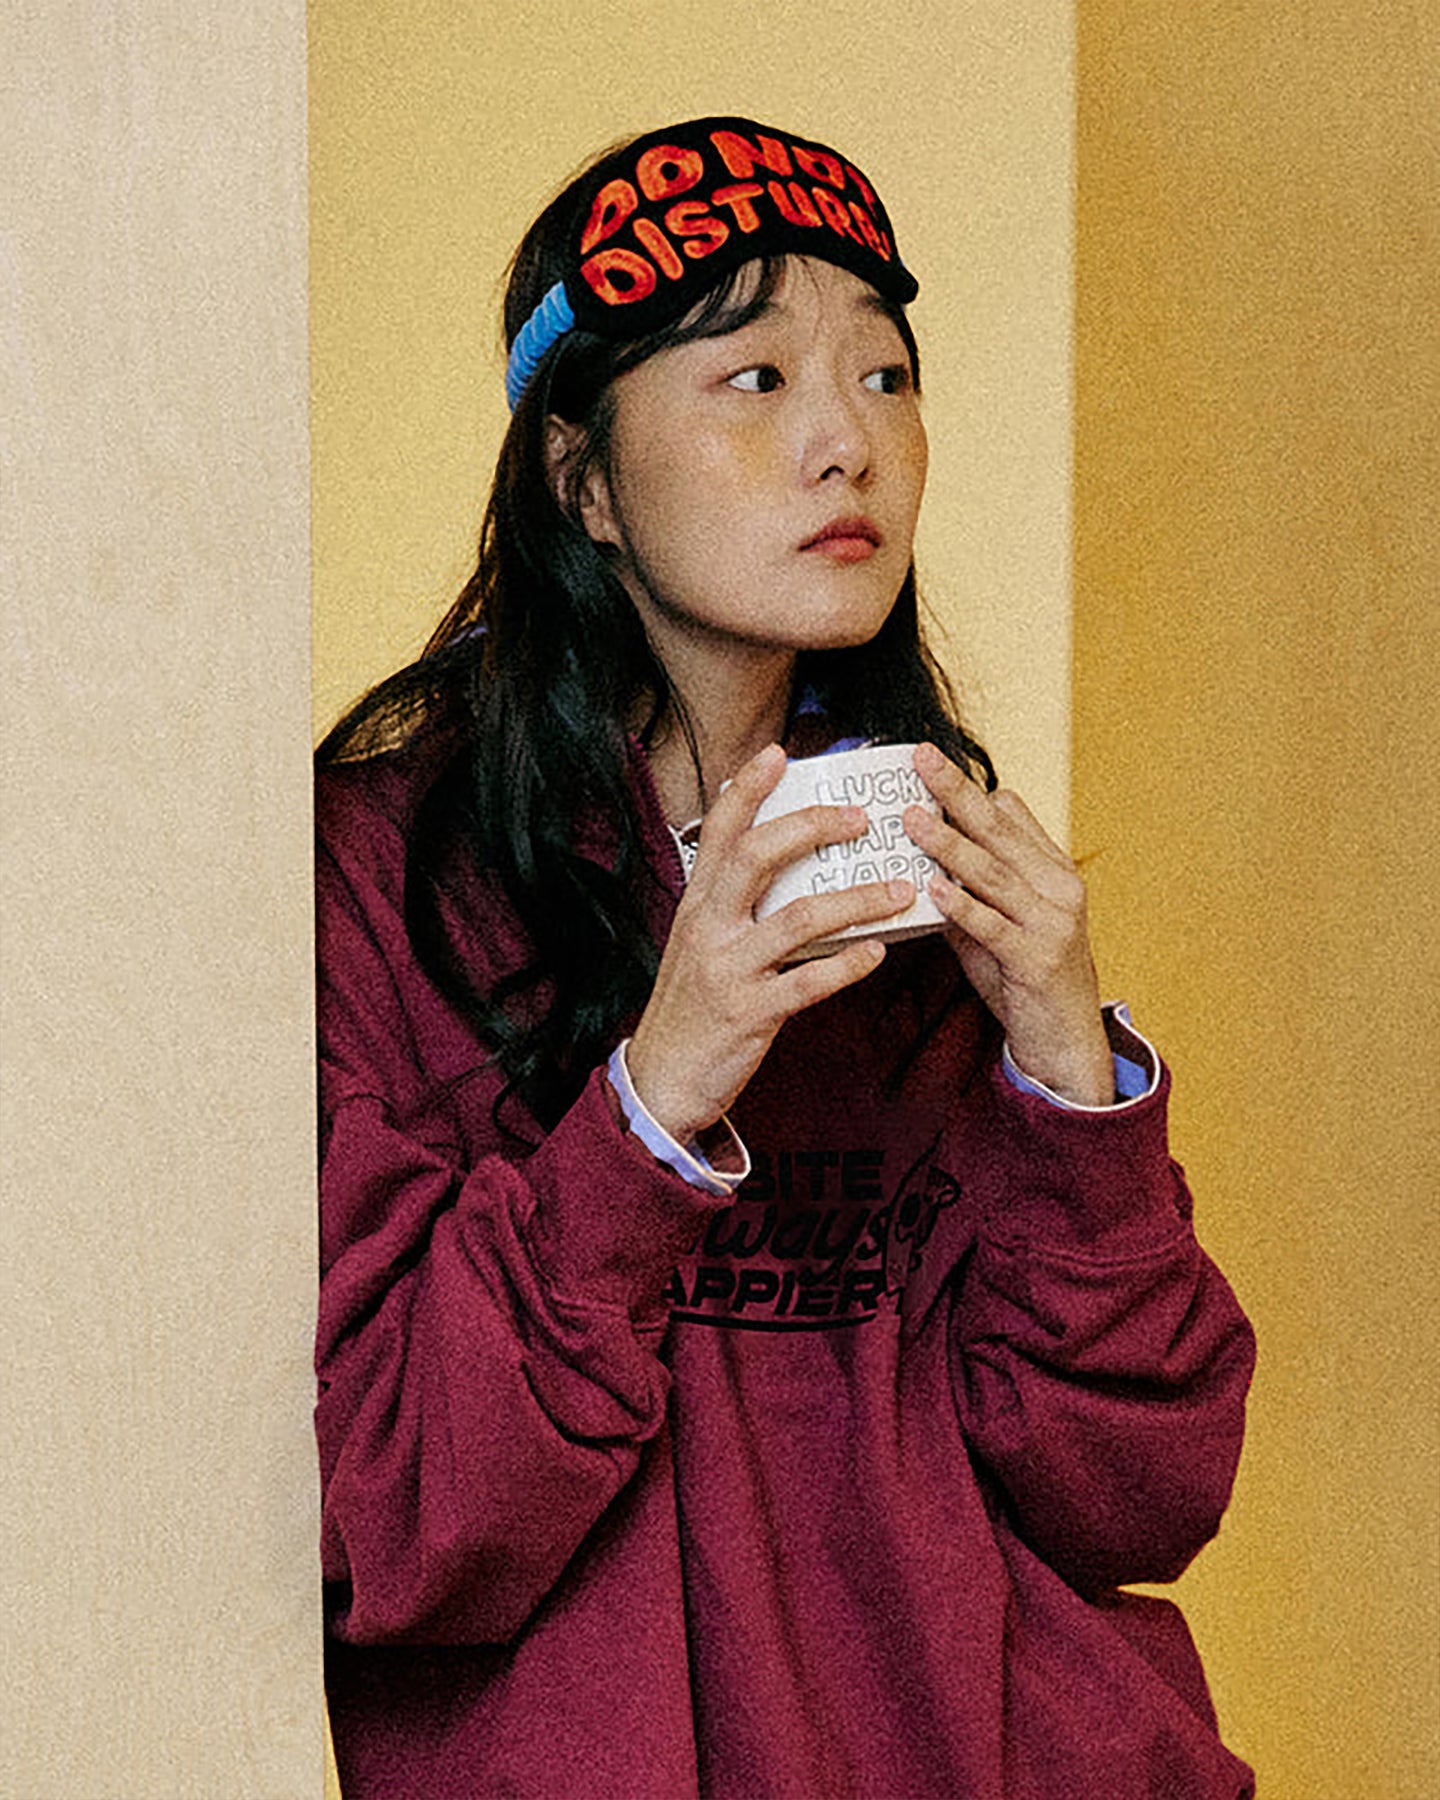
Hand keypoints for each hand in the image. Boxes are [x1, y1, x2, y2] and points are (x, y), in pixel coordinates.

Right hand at [627, 744, 913, 1142]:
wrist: (661, 1078)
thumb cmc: (693, 1004)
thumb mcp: (700, 941)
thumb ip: (733, 901)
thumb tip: (783, 861)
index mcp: (698, 902)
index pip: (720, 831)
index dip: (748, 788)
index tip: (780, 752)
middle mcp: (709, 925)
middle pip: (756, 857)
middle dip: (811, 828)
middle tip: (861, 818)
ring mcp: (728, 968)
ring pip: (797, 920)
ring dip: (855, 900)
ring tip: (900, 890)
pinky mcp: (749, 1013)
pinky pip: (807, 984)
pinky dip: (847, 966)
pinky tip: (877, 954)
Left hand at [905, 742, 1113, 1106]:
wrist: (1065, 1040)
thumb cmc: (1024, 977)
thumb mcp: (997, 923)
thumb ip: (966, 888)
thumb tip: (917, 858)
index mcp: (1052, 869)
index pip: (1011, 814)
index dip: (969, 788)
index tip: (927, 760)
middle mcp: (1058, 887)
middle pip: (1000, 831)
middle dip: (957, 792)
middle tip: (921, 758)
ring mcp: (1053, 923)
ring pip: (995, 874)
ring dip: (951, 845)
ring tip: (912, 819)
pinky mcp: (1038, 960)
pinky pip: (994, 927)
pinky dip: (963, 906)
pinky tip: (933, 888)